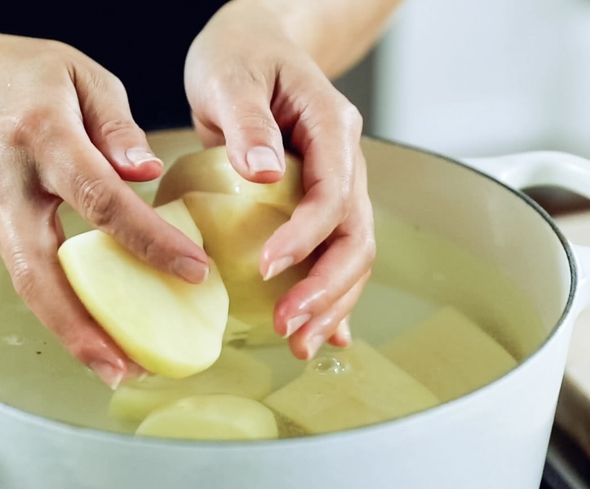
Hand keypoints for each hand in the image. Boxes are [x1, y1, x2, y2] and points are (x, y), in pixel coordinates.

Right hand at [0, 30, 210, 386]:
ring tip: (118, 369)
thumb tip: (147, 174)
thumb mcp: (84, 77)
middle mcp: (12, 184)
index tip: (193, 270)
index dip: (146, 238)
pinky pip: (30, 280)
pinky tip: (99, 339)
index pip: (99, 197)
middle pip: (40, 268)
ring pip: (29, 286)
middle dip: (82, 324)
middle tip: (128, 366)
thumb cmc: (30, 77)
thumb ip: (117, 126)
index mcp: (43, 136)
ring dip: (70, 335)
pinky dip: (62, 316)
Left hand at [184, 2, 375, 359]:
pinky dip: (329, 294)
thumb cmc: (241, 54)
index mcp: (331, 127)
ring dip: (330, 303)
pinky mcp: (316, 203)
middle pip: (355, 236)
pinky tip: (322, 331)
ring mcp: (336, 185)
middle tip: (289, 327)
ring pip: (350, 253)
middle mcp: (344, 161)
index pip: (333, 193)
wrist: (255, 44)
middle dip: (326, 288)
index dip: (306, 237)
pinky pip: (332, 253)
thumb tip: (262, 174)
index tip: (267, 268)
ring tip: (298, 343)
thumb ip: (248, 122)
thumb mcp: (233, 75)